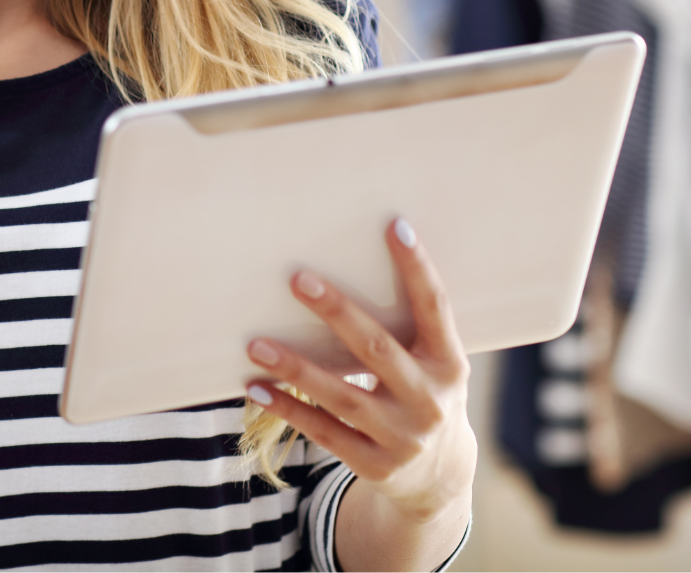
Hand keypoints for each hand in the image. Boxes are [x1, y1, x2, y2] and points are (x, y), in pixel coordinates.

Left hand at [245, 220, 475, 531]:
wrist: (440, 479)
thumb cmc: (423, 393)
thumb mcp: (433, 363)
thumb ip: (405, 325)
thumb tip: (348, 259)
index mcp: (449, 363)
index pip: (435, 308)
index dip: (417, 267)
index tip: (394, 226)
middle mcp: (429, 400)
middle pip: (378, 350)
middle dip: (338, 312)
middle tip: (298, 278)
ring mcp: (402, 437)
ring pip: (341, 396)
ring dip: (295, 368)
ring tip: (256, 342)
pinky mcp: (374, 465)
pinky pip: (323, 431)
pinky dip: (287, 407)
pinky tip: (255, 385)